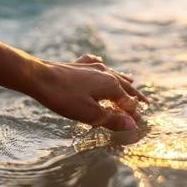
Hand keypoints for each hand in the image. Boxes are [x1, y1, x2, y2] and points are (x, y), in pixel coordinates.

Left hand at [31, 55, 148, 130]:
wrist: (39, 77)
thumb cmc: (64, 97)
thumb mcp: (90, 114)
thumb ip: (112, 119)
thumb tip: (132, 125)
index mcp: (110, 85)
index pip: (127, 103)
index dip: (134, 115)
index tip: (139, 124)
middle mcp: (105, 73)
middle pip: (125, 86)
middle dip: (135, 95)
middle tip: (146, 102)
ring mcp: (91, 67)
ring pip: (113, 74)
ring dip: (123, 80)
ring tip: (132, 81)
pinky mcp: (79, 65)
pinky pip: (95, 64)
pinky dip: (102, 65)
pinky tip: (100, 61)